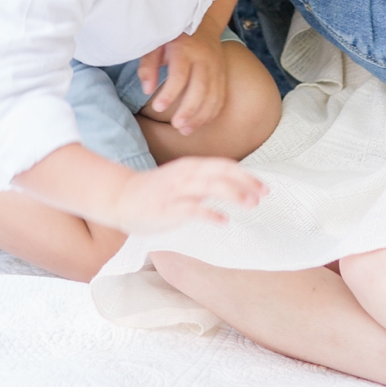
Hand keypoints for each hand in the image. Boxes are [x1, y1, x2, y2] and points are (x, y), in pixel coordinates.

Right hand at [102, 155, 266, 234]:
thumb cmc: (155, 190)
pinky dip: (209, 213)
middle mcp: (186, 174)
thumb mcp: (182, 179)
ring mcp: (177, 190)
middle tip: (264, 194)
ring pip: (210, 186)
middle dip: (245, 182)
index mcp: (191, 166)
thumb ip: (203, 180)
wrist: (121, 196)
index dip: (246, 175)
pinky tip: (223, 220)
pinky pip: (192, 208)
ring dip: (233, 193)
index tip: (264, 187)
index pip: (224, 166)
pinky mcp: (168, 207)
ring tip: (251, 203)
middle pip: (221, 173)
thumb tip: (232, 187)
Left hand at [139, 27, 228, 134]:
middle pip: (201, 88)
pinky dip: (212, 113)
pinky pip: (221, 96)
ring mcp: (217, 67)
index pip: (180, 75)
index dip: (169, 94)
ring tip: (185, 130)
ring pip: (214, 95)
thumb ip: (149, 65)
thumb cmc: (173, 35)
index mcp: (186, 49)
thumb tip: (147, 90)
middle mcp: (205, 58)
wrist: (203, 21)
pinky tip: (199, 123)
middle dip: (189, 110)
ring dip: (201, 116)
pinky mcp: (223, 74)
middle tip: (175, 126)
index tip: (158, 108)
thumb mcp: (156, 43)